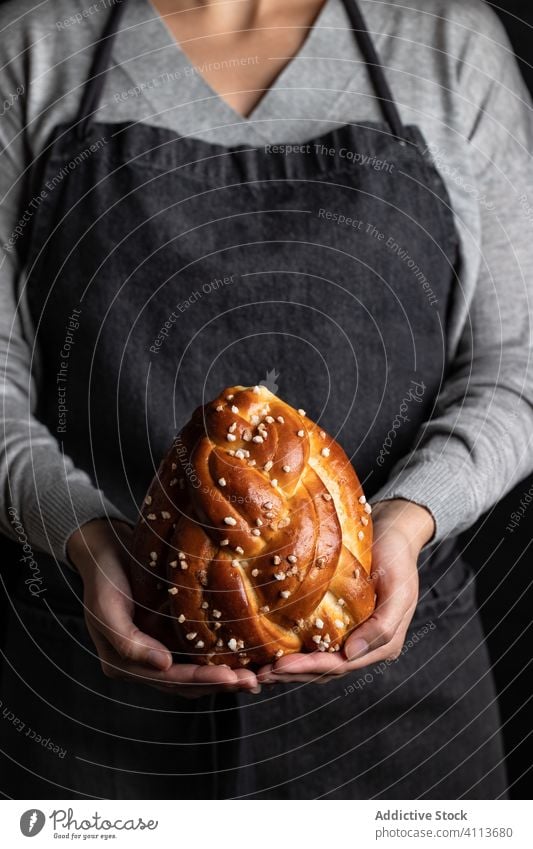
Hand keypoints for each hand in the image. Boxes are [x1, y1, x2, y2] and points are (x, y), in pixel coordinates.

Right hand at [67, 519, 260, 697]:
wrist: (104, 551)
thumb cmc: (103, 576)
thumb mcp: (106, 607)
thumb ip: (129, 641)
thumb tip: (164, 665)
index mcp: (124, 666)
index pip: (169, 680)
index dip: (201, 680)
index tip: (232, 677)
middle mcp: (143, 665)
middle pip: (187, 684)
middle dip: (221, 683)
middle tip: (255, 680)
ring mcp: (157, 651)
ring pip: (196, 672)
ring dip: (225, 676)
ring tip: (257, 674)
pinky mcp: (171, 635)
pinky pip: (198, 652)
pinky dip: (220, 657)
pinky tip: (244, 654)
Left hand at [257, 498, 434, 684]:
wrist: (394, 534)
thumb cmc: (397, 558)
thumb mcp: (398, 590)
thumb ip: (383, 626)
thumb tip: (351, 655)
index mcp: (384, 644)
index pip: (342, 664)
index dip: (311, 668)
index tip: (281, 666)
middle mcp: (368, 646)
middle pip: (327, 670)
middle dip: (295, 672)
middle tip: (263, 673)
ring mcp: (354, 636)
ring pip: (320, 662)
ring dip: (293, 668)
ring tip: (263, 670)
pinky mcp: (342, 623)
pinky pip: (318, 643)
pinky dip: (298, 650)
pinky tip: (275, 650)